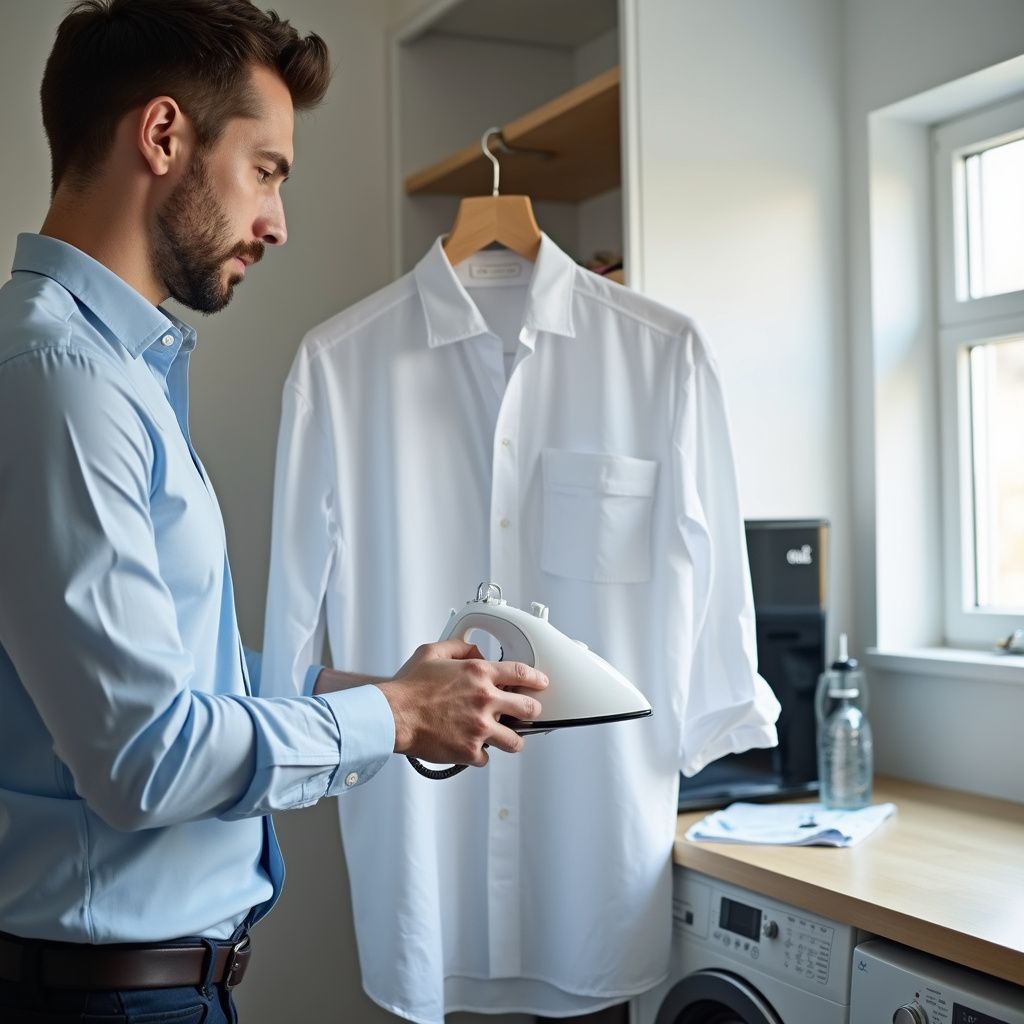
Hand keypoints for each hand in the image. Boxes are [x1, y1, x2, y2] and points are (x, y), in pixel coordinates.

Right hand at [375, 640, 547, 766]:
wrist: (393, 716)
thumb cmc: (409, 686)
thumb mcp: (432, 652)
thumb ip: (459, 648)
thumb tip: (475, 651)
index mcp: (479, 674)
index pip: (521, 673)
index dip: (536, 679)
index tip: (541, 683)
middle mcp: (485, 700)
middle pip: (529, 708)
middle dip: (533, 710)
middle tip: (529, 712)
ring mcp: (480, 728)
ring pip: (515, 741)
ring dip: (512, 739)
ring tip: (507, 738)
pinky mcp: (470, 751)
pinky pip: (487, 757)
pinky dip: (480, 754)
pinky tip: (472, 747)